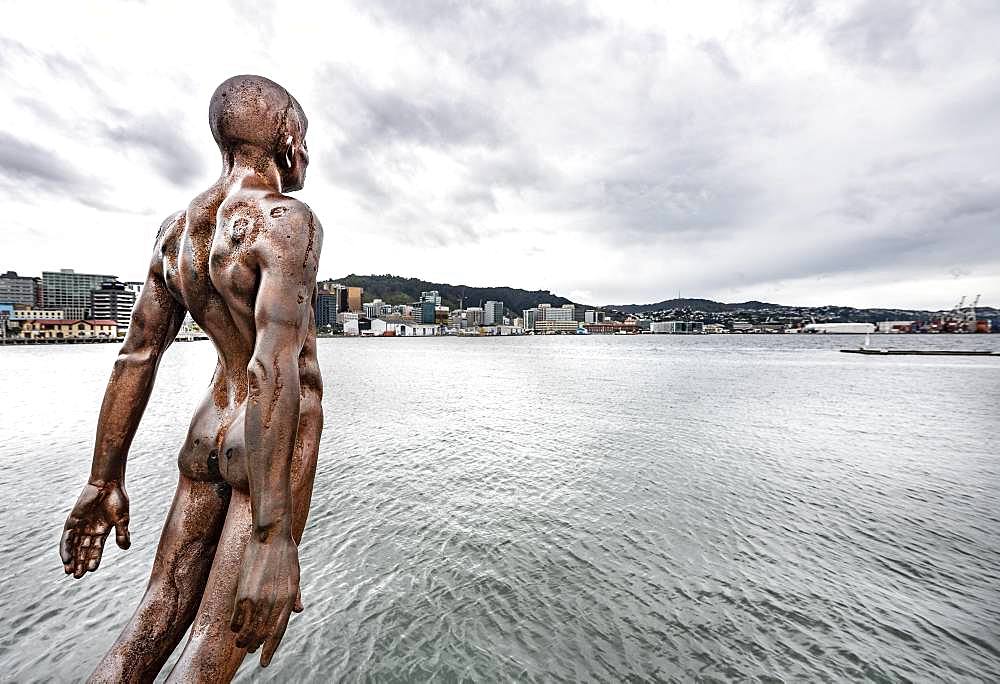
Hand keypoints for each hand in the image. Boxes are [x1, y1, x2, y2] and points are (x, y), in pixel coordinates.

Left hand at [59, 480, 130, 577]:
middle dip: (80, 563)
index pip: (96, 549)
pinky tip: (65, 559)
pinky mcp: (72, 521)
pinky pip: (67, 538)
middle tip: (77, 577)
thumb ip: (122, 533)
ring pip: (74, 546)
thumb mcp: (122, 519)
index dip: (93, 559)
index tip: (91, 570)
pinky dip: (65, 549)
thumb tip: (125, 549)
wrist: (108, 484)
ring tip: (69, 571)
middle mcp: (89, 530)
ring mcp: (80, 526)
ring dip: (71, 559)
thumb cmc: (117, 499)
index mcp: (102, 531)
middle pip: (83, 550)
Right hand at [230, 535, 301, 665]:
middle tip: (251, 650)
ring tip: (241, 643)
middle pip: (262, 634)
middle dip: (256, 645)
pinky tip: (234, 628)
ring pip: (249, 629)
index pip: (278, 632)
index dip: (271, 649)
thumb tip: (298, 611)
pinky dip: (235, 625)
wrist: (271, 536)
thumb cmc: (285, 554)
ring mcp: (258, 599)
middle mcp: (274, 603)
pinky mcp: (244, 593)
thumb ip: (295, 596)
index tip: (264, 662)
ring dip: (244, 639)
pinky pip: (237, 617)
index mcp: (288, 599)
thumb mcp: (295, 576)